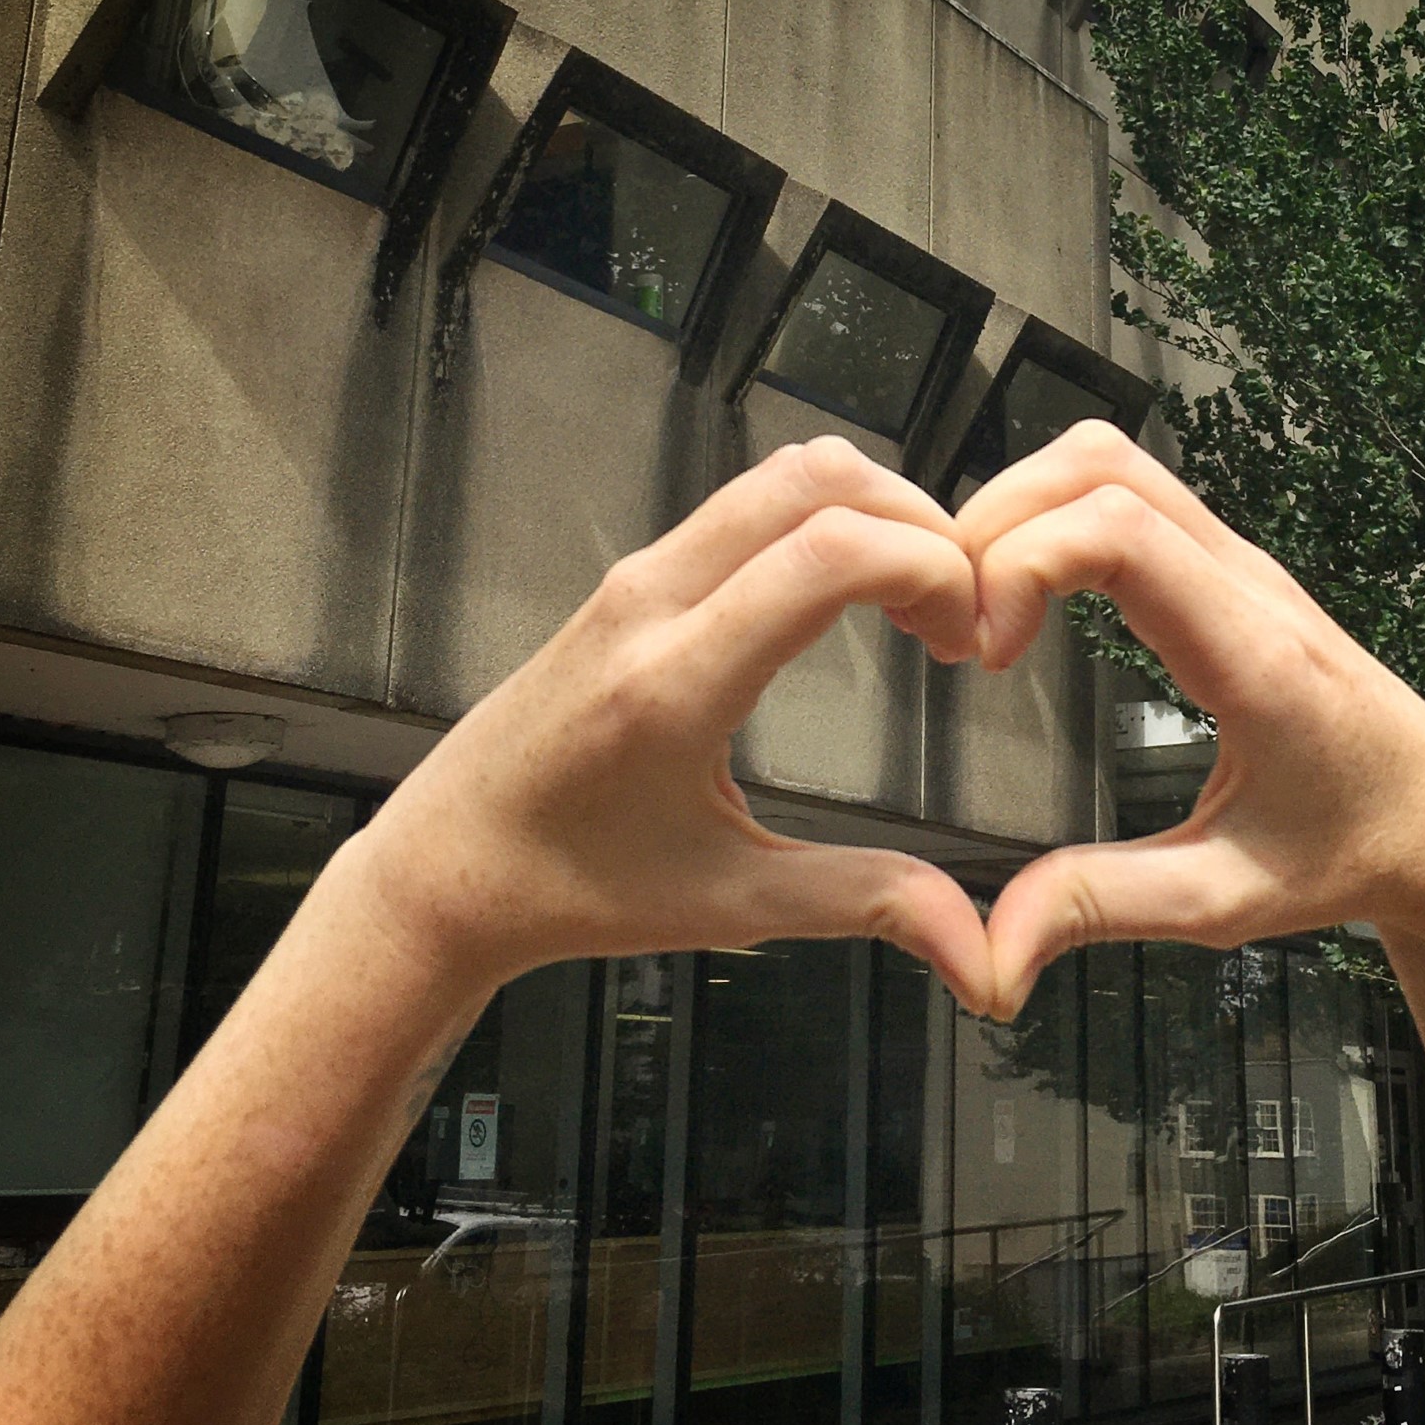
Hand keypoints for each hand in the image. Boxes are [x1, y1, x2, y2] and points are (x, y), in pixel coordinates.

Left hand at [345, 438, 995, 1012]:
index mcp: (673, 684)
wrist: (447, 867)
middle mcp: (650, 606)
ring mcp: (637, 581)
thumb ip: (866, 903)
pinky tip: (857, 597)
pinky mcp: (635, 581)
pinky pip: (748, 504)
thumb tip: (976, 948)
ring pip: (782, 476)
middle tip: (961, 608)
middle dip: (921, 523)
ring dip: (875, 514)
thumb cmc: (566, 886)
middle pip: (814, 481)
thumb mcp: (731, 902)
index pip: (825, 555)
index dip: (929, 567)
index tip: (968, 630)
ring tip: (919, 602)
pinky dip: (828, 522)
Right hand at [957, 421, 1424, 1016]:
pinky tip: (1025, 597)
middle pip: (1098, 466)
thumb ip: (1102, 908)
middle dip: (995, 523)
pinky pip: (1126, 491)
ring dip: (1020, 509)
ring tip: (979, 604)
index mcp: (1252, 657)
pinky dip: (1053, 517)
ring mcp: (1239, 562)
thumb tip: (993, 948)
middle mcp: (1247, 585)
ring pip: (1110, 460)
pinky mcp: (1224, 565)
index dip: (1018, 566)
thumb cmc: (1352, 851)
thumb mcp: (1222, 901)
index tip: (980, 654)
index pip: (1118, 533)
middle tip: (955, 621)